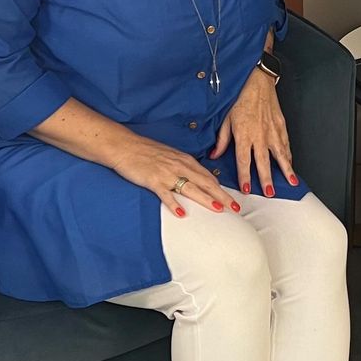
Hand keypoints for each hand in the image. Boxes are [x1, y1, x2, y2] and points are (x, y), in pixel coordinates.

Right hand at [110, 134, 236, 216]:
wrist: (125, 146)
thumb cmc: (147, 152)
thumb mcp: (171, 157)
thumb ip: (184, 167)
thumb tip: (196, 179)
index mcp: (185, 161)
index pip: (208, 177)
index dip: (222, 189)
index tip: (233, 199)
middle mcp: (180, 166)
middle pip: (206, 183)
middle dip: (222, 196)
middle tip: (235, 207)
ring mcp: (167, 174)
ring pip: (191, 188)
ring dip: (206, 199)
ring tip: (218, 209)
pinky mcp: (153, 180)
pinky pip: (166, 194)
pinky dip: (174, 204)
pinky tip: (181, 214)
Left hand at [210, 67, 296, 198]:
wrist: (257, 81)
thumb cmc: (240, 98)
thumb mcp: (225, 119)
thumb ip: (222, 140)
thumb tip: (214, 155)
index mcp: (244, 135)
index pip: (243, 160)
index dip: (245, 176)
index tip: (246, 189)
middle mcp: (259, 135)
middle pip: (263, 162)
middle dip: (266, 179)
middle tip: (269, 193)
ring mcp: (272, 131)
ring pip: (280, 155)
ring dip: (286, 170)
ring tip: (291, 182)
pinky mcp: (281, 125)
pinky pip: (286, 144)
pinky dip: (289, 155)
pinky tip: (291, 164)